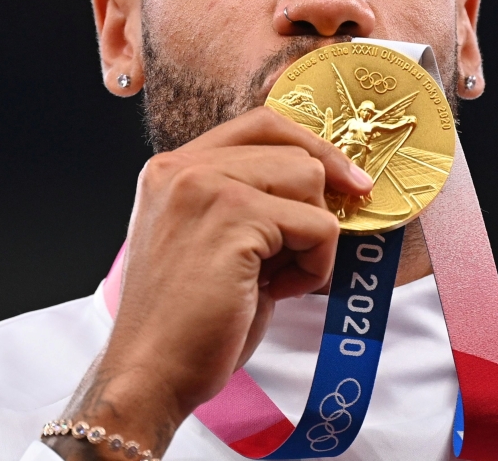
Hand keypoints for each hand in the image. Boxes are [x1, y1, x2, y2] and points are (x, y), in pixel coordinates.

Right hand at [48, 107, 372, 458]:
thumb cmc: (188, 320)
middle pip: (294, 151)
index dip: (311, 146)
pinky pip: (318, 226)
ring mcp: (207, 188)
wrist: (151, 373)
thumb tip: (326, 182)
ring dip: (313, 237)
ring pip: (310, 179)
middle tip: (301, 255)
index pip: (260, 124)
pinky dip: (314, 266)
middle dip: (316, 204)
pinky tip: (278, 292)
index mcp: (173, 168)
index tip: (346, 180)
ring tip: (278, 277)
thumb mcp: (213, 240)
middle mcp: (183, 167)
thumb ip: (251, 200)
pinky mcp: (234, 218)